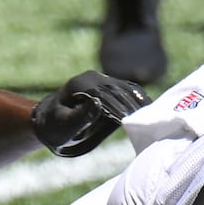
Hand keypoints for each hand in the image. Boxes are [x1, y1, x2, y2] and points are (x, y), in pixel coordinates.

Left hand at [32, 71, 149, 157]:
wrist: (49, 120)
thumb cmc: (54, 127)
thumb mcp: (63, 125)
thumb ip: (79, 117)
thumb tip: (98, 105)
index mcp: (81, 84)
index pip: (105, 94)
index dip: (119, 107)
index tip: (131, 120)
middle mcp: (92, 77)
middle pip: (119, 89)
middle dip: (133, 105)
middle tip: (149, 121)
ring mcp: (101, 79)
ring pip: (126, 87)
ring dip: (139, 101)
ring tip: (154, 117)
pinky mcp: (108, 85)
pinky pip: (128, 89)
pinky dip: (139, 98)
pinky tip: (150, 109)